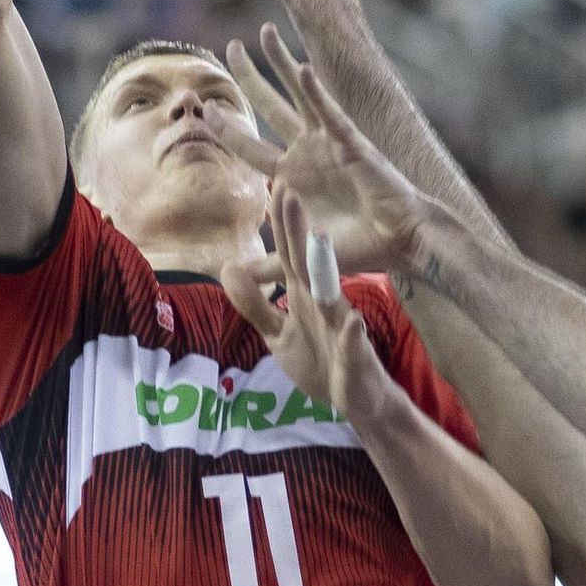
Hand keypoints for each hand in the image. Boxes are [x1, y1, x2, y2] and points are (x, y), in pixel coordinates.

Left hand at [218, 23, 432, 275]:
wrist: (398, 243)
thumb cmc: (357, 248)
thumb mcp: (300, 255)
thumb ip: (268, 263)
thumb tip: (235, 277)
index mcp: (291, 175)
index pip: (248, 145)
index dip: (225, 127)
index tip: (202, 107)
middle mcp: (306, 151)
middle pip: (269, 104)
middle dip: (249, 75)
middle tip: (229, 46)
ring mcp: (328, 142)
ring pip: (298, 94)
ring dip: (281, 62)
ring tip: (263, 31)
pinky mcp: (351, 143)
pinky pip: (329, 111)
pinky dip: (316, 90)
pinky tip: (301, 67)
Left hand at [221, 185, 391, 425]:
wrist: (358, 398)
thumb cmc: (320, 360)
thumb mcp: (278, 333)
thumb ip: (254, 304)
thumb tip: (227, 268)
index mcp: (305, 295)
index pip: (289, 254)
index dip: (280, 225)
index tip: (272, 188)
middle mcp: (324, 302)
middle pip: (308, 261)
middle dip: (298, 229)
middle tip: (288, 190)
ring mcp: (342, 325)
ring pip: (332, 294)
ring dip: (326, 269)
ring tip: (319, 239)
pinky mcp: (357, 353)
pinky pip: (354, 341)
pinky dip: (352, 333)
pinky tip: (353, 323)